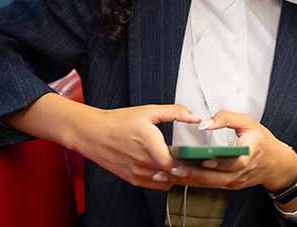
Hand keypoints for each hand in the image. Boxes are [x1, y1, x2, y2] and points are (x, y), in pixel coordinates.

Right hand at [73, 104, 201, 190]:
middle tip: (202, 166)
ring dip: (179, 177)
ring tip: (189, 167)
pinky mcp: (133, 179)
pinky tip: (171, 171)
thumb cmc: (119, 121)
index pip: (175, 164)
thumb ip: (175, 112)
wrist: (93, 133)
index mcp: (150, 145)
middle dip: (190, 172)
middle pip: (174, 175)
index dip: (190, 164)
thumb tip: (196, 116)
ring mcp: (138, 173)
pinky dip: (166, 180)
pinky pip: (156, 185)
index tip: (202, 159)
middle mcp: (144, 163)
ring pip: (167, 183)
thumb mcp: (149, 111)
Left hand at [168, 111, 296, 191]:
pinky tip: (180, 176)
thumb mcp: (248, 122)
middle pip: (212, 176)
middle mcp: (239, 173)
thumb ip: (226, 118)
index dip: (211, 159)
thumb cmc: (262, 141)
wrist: (276, 164)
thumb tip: (204, 123)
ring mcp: (234, 183)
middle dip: (191, 172)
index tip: (196, 156)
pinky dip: (194, 181)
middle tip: (172, 166)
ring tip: (169, 172)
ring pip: (207, 183)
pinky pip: (209, 185)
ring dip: (188, 179)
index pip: (227, 159)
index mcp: (247, 155)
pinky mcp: (229, 186)